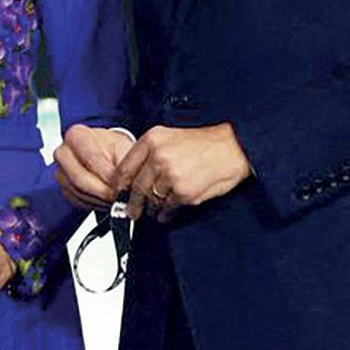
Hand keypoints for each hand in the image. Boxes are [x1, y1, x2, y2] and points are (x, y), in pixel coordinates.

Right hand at [55, 122, 132, 209]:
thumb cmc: (114, 148)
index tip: (124, 185)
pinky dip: (95, 204)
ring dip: (100, 200)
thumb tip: (125, 185)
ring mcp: (61, 172)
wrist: (106, 153)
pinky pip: (78, 201)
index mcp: (76, 135)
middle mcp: (63, 152)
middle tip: (120, 197)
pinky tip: (106, 200)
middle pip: (80, 179)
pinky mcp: (64, 188)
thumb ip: (124, 164)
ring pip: (80, 193)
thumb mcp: (123, 148)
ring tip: (116, 198)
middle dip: (103, 192)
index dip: (109, 175)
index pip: (91, 158)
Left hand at [118, 123, 251, 220]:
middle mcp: (158, 157)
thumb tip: (134, 174)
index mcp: (152, 140)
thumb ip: (150, 153)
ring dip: (152, 208)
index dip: (119, 184)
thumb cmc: (203, 143)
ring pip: (152, 199)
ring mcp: (170, 176)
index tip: (118, 192)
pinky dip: (166, 214)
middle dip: (132, 203)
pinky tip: (167, 213)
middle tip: (131, 211)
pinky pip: (168, 208)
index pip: (125, 166)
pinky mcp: (184, 193)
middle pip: (136, 187)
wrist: (231, 149)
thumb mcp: (169, 136)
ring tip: (154, 211)